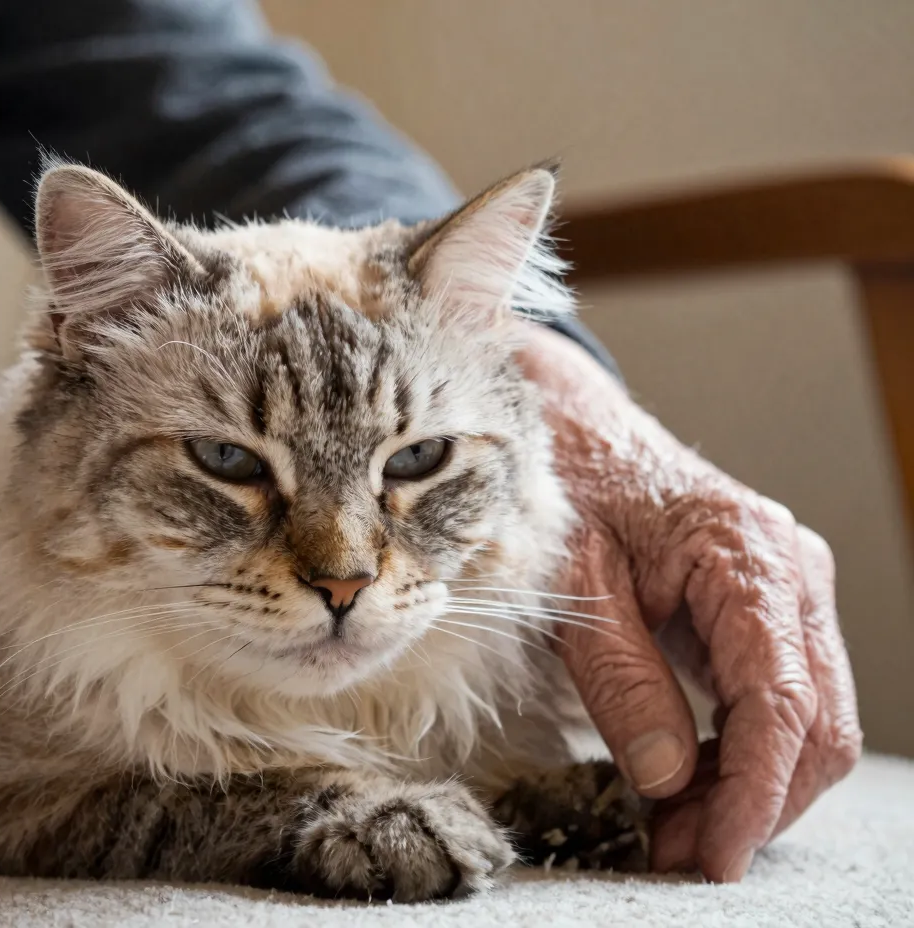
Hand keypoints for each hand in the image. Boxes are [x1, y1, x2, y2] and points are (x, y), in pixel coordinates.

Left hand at [519, 324, 862, 882]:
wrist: (573, 430)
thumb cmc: (567, 489)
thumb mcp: (575, 586)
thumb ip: (622, 679)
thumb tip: (668, 780)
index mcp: (747, 557)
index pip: (781, 704)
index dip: (753, 794)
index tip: (715, 856)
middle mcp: (791, 572)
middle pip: (816, 724)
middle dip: (755, 804)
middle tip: (680, 853)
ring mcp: (789, 589)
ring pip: (808, 718)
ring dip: (751, 786)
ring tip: (673, 827)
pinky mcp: (768, 607)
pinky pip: (780, 696)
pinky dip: (743, 752)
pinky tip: (688, 779)